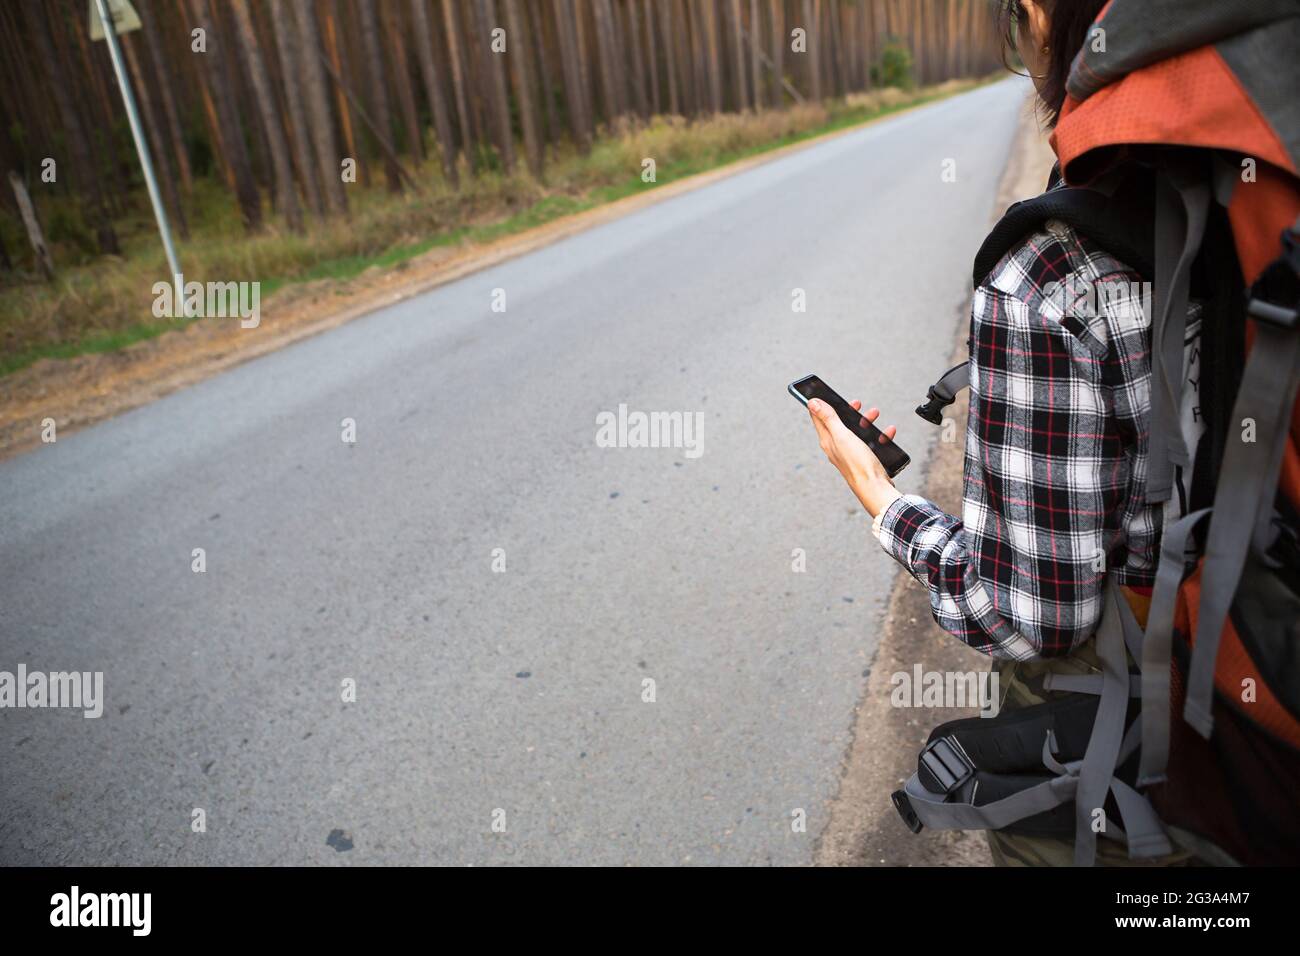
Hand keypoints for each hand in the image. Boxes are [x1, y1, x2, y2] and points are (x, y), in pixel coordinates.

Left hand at [806, 398, 900, 517]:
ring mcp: (851, 453)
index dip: (822, 404)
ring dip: (867, 421)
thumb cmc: (857, 464)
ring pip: (857, 431)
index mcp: (828, 440)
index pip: (818, 418)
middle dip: (849, 411)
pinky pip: (871, 442)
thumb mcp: (842, 436)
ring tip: (875, 414)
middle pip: (840, 423)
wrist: (875, 488)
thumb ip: (828, 418)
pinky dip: (879, 435)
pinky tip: (887, 433)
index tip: (825, 393)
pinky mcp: (864, 459)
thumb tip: (811, 402)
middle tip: (856, 403)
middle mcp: (837, 447)